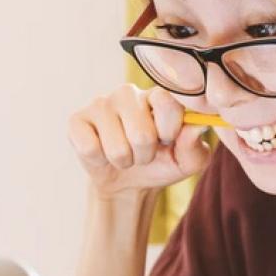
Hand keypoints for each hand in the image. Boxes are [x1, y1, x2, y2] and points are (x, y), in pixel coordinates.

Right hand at [67, 84, 211, 200]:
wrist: (129, 182)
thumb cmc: (162, 164)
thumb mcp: (188, 162)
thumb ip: (195, 146)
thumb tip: (198, 126)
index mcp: (158, 96)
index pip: (167, 103)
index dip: (169, 131)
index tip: (167, 141)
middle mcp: (129, 93)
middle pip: (141, 134)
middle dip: (145, 155)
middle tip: (143, 153)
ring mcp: (100, 103)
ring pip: (117, 147)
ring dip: (124, 161)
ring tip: (125, 155)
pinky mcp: (77, 120)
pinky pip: (90, 148)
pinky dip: (100, 160)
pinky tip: (102, 153)